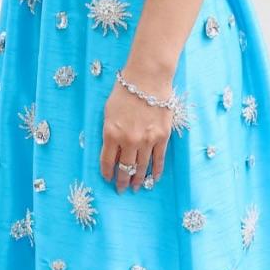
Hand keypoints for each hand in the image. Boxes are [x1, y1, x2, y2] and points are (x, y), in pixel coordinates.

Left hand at [100, 79, 172, 194]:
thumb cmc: (125, 92)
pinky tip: (153, 178)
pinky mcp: (162, 137)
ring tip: (136, 187)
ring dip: (138, 180)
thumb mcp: (108, 112)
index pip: (107, 161)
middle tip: (122, 189)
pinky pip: (159, 159)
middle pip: (125, 168)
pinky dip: (156, 171)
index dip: (107, 173)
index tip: (108, 179)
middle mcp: (128, 140)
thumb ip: (109, 132)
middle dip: (122, 181)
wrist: (147, 79)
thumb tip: (112, 149)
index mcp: (111, 134)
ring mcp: (147, 140)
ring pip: (142, 167)